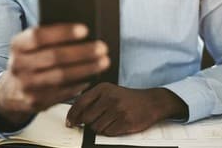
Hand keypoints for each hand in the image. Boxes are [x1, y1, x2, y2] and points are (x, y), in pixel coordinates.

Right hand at [0, 24, 108, 129]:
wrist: (9, 92)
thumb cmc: (28, 61)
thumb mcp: (28, 46)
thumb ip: (48, 38)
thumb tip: (81, 32)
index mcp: (17, 46)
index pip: (39, 36)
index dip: (63, 32)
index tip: (84, 29)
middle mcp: (19, 65)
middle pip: (54, 56)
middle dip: (82, 52)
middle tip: (102, 47)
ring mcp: (27, 86)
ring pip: (61, 76)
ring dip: (86, 68)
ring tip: (103, 62)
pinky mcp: (36, 102)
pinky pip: (63, 92)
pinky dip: (80, 84)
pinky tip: (91, 77)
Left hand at [66, 83, 188, 135]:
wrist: (152, 102)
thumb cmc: (127, 98)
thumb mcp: (109, 91)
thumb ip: (92, 100)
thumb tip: (75, 116)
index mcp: (103, 88)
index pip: (81, 102)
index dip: (72, 114)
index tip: (69, 122)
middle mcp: (110, 97)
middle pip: (87, 118)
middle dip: (89, 123)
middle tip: (97, 120)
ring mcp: (118, 110)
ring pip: (97, 127)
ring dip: (100, 127)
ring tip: (111, 120)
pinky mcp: (125, 122)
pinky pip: (108, 133)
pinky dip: (110, 131)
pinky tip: (118, 124)